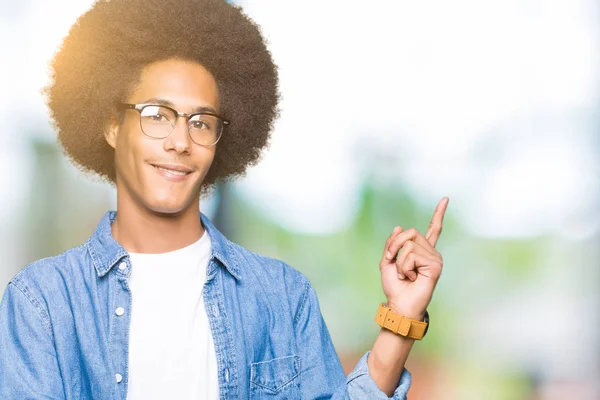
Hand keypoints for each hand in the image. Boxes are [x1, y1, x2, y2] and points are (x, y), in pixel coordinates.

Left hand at [378, 197, 448, 319]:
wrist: (400, 304)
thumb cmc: (395, 286)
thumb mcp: (387, 261)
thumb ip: (392, 244)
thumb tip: (400, 227)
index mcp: (421, 250)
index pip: (433, 229)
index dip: (439, 214)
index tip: (446, 199)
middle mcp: (431, 252)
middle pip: (410, 232)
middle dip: (395, 246)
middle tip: (394, 262)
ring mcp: (435, 258)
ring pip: (408, 245)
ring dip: (400, 261)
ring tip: (406, 275)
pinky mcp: (435, 265)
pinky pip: (412, 255)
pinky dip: (404, 267)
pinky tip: (411, 278)